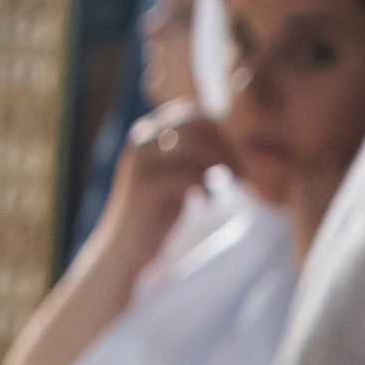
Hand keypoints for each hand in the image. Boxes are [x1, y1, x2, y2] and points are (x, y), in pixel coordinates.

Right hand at [104, 99, 230, 268]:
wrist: (124, 250)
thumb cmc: (156, 215)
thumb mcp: (176, 177)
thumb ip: (194, 158)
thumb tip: (232, 144)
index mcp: (148, 133)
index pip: (195, 114)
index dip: (222, 134)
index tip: (235, 160)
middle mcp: (143, 141)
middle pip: (199, 125)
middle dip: (226, 149)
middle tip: (240, 175)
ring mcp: (144, 163)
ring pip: (197, 148)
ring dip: (221, 168)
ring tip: (226, 190)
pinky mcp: (148, 188)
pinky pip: (190, 177)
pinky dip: (207, 189)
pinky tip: (207, 203)